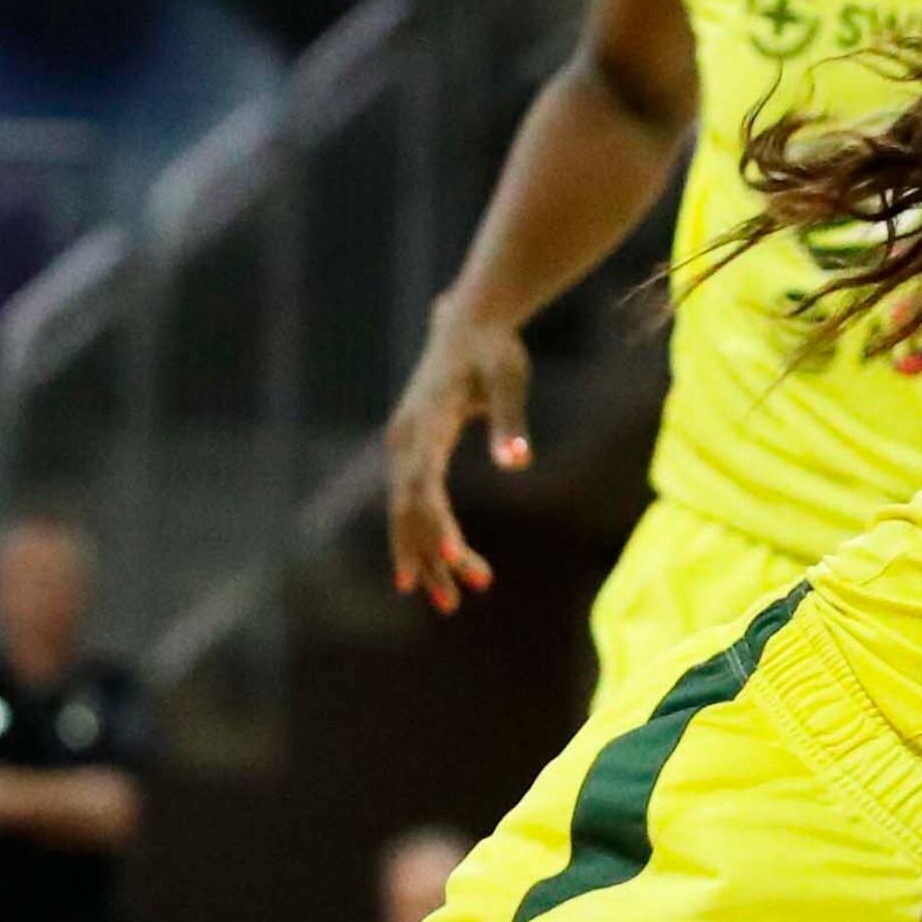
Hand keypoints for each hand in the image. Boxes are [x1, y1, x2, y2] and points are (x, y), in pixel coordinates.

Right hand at [383, 297, 531, 612]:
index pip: (424, 485)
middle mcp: (405, 438)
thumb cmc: (495, 349)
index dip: (435, 526)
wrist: (472, 318)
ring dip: (425, 555)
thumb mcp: (508, 379)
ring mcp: (404, 445)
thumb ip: (510, 422)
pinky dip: (422, 534)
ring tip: (451, 602)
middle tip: (454, 603)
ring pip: (407, 511)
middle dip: (430, 557)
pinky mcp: (413, 449)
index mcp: (426, 424)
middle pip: (410, 509)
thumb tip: (517, 463)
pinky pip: (412, 500)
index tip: (453, 560)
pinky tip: (436, 567)